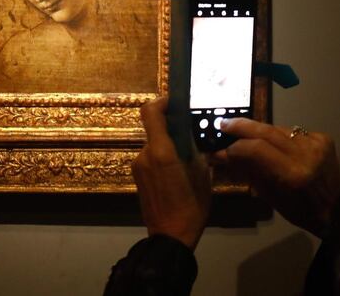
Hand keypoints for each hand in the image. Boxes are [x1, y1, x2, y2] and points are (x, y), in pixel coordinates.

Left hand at [132, 97, 211, 249]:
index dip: (162, 102)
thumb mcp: (202, 173)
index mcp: (161, 151)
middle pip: (155, 128)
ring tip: (187, 160)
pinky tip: (177, 173)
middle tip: (191, 135)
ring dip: (168, 146)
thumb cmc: (191, 205)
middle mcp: (145, 154)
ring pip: (154, 145)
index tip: (176, 102)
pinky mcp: (137, 177)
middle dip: (172, 128)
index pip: (151, 112)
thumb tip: (190, 135)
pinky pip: (151, 158)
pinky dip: (163, 158)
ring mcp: (138, 166)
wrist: (171, 237)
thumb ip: (194, 149)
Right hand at [215, 119, 339, 236]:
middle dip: (241, 126)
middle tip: (222, 124)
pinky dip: (280, 136)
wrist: (337, 209)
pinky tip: (274, 143)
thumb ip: (248, 170)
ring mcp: (316, 143)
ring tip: (243, 132)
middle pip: (267, 131)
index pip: (256, 149)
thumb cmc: (300, 210)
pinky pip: (293, 132)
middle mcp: (305, 154)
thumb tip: (223, 155)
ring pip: (278, 129)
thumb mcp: (270, 195)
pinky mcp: (323, 138)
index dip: (234, 148)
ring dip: (259, 131)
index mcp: (292, 174)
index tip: (219, 150)